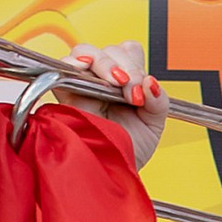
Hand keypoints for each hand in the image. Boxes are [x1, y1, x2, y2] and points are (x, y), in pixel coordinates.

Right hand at [71, 41, 167, 169]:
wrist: (112, 172)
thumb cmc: (128, 149)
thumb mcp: (153, 124)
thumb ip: (158, 100)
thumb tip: (151, 81)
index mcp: (124, 81)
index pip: (128, 51)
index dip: (136, 63)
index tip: (141, 90)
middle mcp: (103, 79)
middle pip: (110, 50)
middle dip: (126, 67)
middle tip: (133, 95)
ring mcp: (84, 84)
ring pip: (87, 51)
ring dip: (105, 63)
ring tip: (116, 85)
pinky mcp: (66, 93)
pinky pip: (63, 66)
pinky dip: (75, 63)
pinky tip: (88, 72)